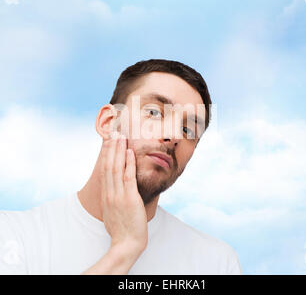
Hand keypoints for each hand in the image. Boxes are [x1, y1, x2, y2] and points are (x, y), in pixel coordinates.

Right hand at [100, 132, 147, 253]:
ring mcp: (118, 195)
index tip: (108, 142)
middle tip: (114, 133)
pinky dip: (128, 163)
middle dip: (111, 148)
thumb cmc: (122, 229)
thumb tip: (114, 190)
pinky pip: (128, 177)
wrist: (126, 244)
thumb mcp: (112, 212)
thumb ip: (112, 199)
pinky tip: (130, 152)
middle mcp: (109, 193)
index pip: (104, 170)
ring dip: (118, 151)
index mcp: (105, 195)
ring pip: (116, 168)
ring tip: (121, 137)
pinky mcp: (129, 198)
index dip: (106, 155)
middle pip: (108, 165)